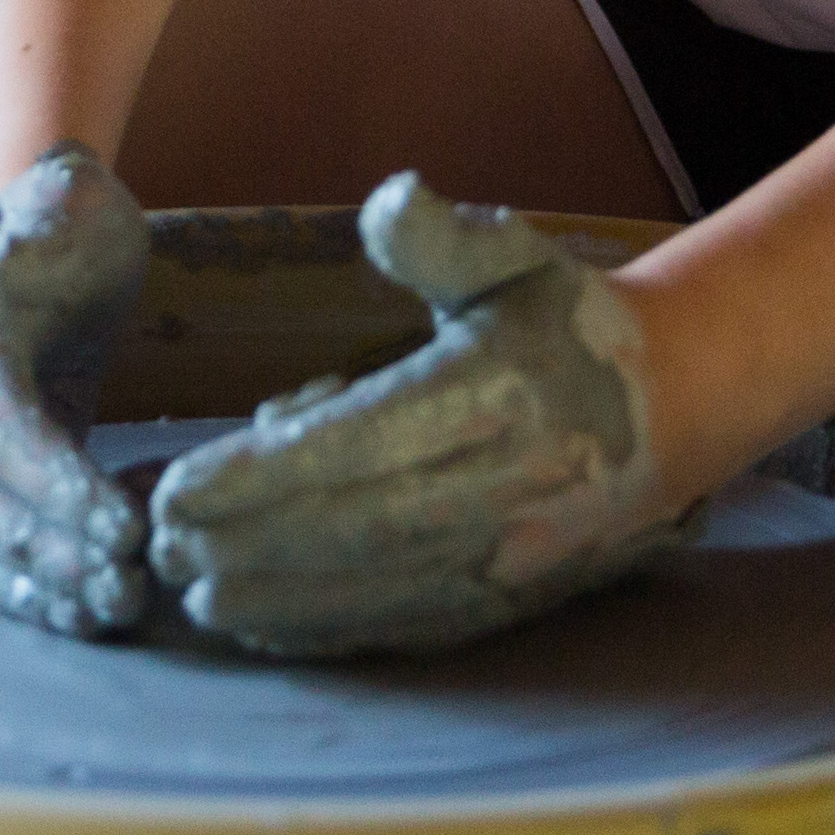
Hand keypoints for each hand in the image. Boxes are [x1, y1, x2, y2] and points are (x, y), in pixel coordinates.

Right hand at [0, 146, 155, 636]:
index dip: (59, 486)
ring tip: (112, 607)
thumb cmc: (61, 226)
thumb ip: (71, 195)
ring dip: (35, 583)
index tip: (127, 524)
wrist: (22, 249)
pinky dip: (18, 590)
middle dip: (53, 547)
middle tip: (130, 581)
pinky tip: (77, 612)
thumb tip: (72, 178)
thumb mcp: (70, 198)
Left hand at [146, 175, 682, 657]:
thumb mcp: (515, 259)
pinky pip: (407, 624)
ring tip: (192, 588)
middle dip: (247, 542)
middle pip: (354, 528)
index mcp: (496, 396)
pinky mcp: (507, 602)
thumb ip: (443, 239)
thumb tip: (390, 202)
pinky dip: (328, 632)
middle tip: (159, 544)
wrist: (676, 411)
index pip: (360, 444)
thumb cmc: (569, 326)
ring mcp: (510, 557)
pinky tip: (263, 623)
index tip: (181, 485)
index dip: (263, 474)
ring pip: (375, 588)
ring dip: (275, 597)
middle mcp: (506, 487)